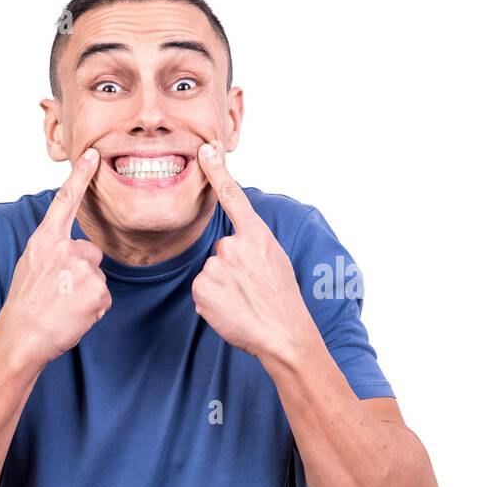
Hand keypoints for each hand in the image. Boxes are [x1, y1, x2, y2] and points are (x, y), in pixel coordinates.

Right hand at [0, 148, 111, 367]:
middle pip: (92, 252)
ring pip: (98, 277)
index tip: (92, 154)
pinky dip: (93, 309)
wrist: (22, 337)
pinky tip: (74, 315)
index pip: (64, 202)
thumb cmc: (25, 305)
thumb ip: (53, 251)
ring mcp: (83, 268)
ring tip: (64, 306)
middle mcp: (65, 249)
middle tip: (60, 293)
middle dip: (83, 272)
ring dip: (88, 292)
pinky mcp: (98, 290)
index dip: (80, 176)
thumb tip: (75, 252)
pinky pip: (104, 297)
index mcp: (44, 241)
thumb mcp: (31, 267)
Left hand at [191, 140, 315, 360]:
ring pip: (212, 272)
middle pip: (222, 251)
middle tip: (252, 289)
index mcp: (257, 237)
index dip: (217, 173)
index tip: (205, 152)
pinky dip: (213, 302)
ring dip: (222, 287)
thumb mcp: (277, 262)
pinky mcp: (202, 287)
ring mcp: (216, 266)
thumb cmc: (283, 301)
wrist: (282, 334)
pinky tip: (231, 311)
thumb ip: (253, 247)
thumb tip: (230, 249)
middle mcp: (234, 246)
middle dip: (231, 269)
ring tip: (244, 302)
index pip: (234, 198)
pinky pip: (203, 291)